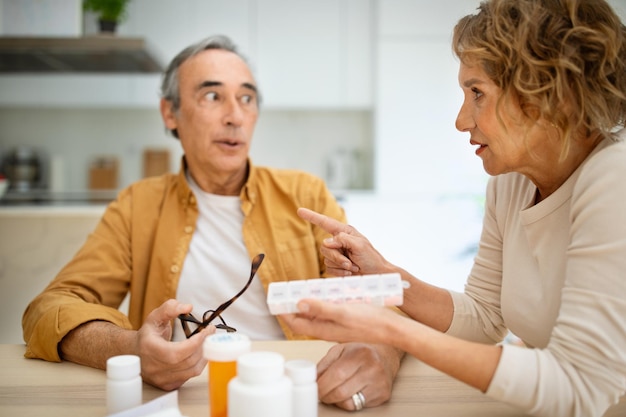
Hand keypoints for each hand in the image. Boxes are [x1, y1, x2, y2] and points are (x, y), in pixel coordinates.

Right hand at [135, 299, 213, 389]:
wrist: (134, 354)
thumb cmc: (147, 335)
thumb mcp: (154, 317)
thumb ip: (170, 308)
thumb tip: (188, 307)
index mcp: (151, 349)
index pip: (178, 352)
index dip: (196, 342)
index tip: (207, 330)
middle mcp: (155, 368)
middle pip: (188, 361)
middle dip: (204, 346)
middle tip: (210, 333)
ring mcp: (162, 379)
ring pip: (192, 371)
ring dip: (204, 355)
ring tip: (207, 342)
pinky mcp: (168, 385)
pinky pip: (190, 376)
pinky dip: (198, 364)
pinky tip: (199, 353)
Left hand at [282, 298, 399, 345]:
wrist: (391, 328)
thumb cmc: (369, 321)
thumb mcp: (343, 312)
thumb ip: (321, 309)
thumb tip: (299, 304)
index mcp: (324, 329)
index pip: (296, 323)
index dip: (283, 313)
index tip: (275, 300)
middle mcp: (327, 329)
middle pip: (302, 319)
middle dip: (291, 307)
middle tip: (284, 293)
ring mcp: (335, 325)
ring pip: (314, 315)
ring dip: (305, 303)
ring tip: (299, 290)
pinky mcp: (344, 320)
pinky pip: (326, 311)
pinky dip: (319, 302)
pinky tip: (323, 292)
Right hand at [297, 207, 391, 275]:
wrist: (375, 274)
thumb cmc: (371, 258)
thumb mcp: (359, 245)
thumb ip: (342, 240)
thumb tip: (326, 242)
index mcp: (344, 232)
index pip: (325, 222)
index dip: (311, 216)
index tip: (300, 211)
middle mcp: (338, 241)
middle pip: (324, 247)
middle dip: (337, 257)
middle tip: (350, 262)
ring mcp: (336, 254)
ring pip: (326, 259)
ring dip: (340, 265)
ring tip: (353, 266)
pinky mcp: (335, 265)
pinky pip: (329, 268)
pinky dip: (340, 272)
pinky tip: (349, 272)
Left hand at [316, 342, 400, 410]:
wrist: (385, 357)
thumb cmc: (361, 353)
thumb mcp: (341, 350)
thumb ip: (325, 363)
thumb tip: (312, 379)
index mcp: (360, 353)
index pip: (337, 374)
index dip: (322, 385)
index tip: (315, 388)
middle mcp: (372, 368)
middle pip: (341, 391)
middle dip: (326, 396)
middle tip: (322, 394)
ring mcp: (380, 383)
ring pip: (350, 402)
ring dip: (336, 401)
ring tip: (334, 393)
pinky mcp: (383, 395)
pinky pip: (359, 406)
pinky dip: (348, 403)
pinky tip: (348, 394)